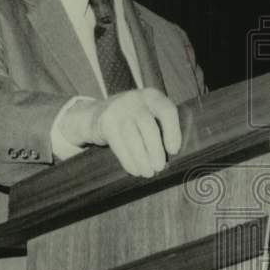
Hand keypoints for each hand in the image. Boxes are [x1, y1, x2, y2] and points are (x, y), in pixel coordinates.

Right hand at [58, 88, 181, 177]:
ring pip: (133, 138)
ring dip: (142, 159)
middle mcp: (135, 99)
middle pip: (149, 126)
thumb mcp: (148, 114)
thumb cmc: (132, 120)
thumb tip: (169, 157)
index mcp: (152, 96)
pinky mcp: (106, 122)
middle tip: (159, 167)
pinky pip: (119, 144)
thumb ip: (160, 129)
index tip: (174, 151)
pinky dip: (128, 160)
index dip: (173, 132)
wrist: (96, 114)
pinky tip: (134, 170)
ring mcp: (118, 109)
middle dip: (155, 150)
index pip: (167, 111)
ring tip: (148, 173)